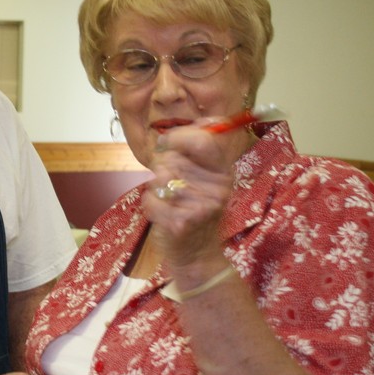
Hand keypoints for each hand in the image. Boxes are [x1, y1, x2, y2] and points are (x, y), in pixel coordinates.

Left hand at [143, 123, 236, 268]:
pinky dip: (150, 205)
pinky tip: (163, 214)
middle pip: (173, 158)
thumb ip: (201, 150)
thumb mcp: (207, 179)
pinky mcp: (181, 223)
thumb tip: (206, 119)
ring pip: (159, 177)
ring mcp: (200, 207)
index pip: (203, 140)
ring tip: (168, 200)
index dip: (179, 136)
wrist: (197, 255)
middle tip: (170, 185)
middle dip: (162, 167)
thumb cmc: (196, 211)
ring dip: (156, 188)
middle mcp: (217, 188)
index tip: (167, 143)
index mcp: (223, 173)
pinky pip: (151, 199)